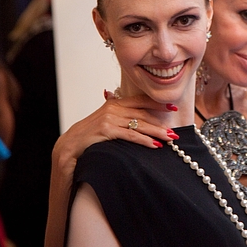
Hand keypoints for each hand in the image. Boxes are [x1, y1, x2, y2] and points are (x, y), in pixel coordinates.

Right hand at [54, 92, 178, 170]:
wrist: (71, 143)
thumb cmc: (90, 133)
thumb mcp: (105, 118)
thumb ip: (117, 112)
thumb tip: (127, 108)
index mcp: (115, 103)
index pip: (141, 101)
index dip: (157, 104)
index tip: (172, 108)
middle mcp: (114, 108)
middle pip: (143, 114)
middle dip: (161, 122)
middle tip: (175, 131)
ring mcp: (110, 118)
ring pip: (140, 124)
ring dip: (157, 132)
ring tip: (170, 139)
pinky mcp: (107, 130)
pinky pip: (131, 135)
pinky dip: (145, 140)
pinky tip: (154, 145)